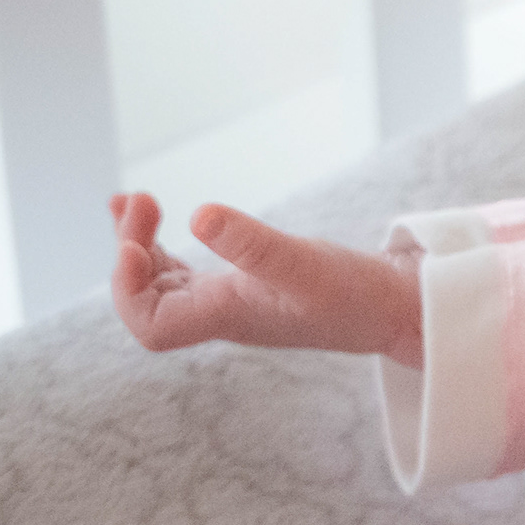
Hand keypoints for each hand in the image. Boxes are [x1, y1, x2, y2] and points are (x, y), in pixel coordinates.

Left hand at [110, 191, 422, 363]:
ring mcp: (229, 301)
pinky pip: (183, 272)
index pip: (150, 326)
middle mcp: (221, 314)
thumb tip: (197, 215)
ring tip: (133, 200)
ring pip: (160, 282)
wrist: (397, 308)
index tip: (131, 242)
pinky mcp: (244, 286)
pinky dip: (160, 244)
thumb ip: (253, 242)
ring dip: (138, 243)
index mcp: (228, 316)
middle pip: (145, 298)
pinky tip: (155, 217)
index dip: (127, 288)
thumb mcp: (307, 263)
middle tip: (139, 198)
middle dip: (129, 248)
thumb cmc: (359, 295)